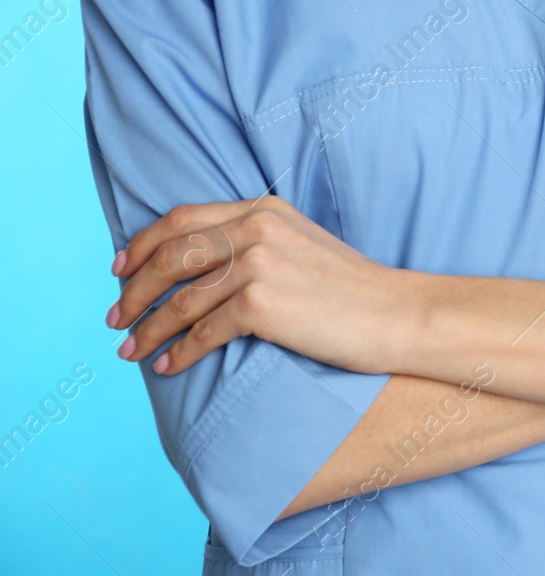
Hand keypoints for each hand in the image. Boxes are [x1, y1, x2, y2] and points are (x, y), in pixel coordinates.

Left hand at [105, 197, 404, 376]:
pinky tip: (166, 366)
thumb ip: (255, 243)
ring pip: (180, 299)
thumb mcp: (301, 247)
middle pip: (170, 256)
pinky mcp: (262, 304)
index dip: (141, 245)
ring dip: (148, 329)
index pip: (181, 219)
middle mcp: (257, 229)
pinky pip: (202, 332)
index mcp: (264, 209)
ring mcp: (259, 264)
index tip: (120, 270)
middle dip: (134, 291)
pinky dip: (177, 353)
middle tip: (116, 318)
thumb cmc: (354, 291)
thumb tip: (199, 271)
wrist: (397, 314)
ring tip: (131, 351)